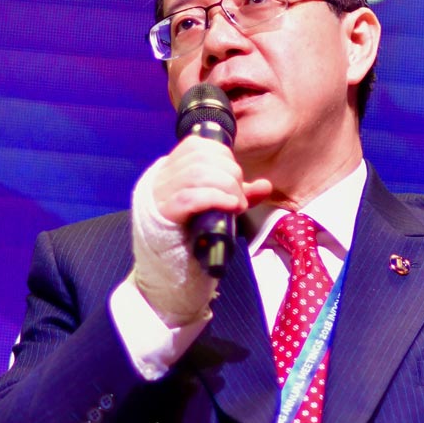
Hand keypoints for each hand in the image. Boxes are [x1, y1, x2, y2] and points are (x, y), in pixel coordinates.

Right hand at [131, 137, 270, 324]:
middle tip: (239, 196)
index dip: (222, 156)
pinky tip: (230, 206)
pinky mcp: (163, 216)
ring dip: (226, 186)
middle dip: (229, 172)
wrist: (168, 278)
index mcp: (169, 171)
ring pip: (197, 173)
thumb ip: (239, 195)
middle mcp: (160, 179)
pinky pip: (190, 196)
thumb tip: (264, 185)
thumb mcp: (218, 211)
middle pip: (200, 157)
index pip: (196, 145)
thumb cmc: (192, 240)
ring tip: (236, 204)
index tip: (235, 177)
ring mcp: (159, 196)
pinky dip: (215, 197)